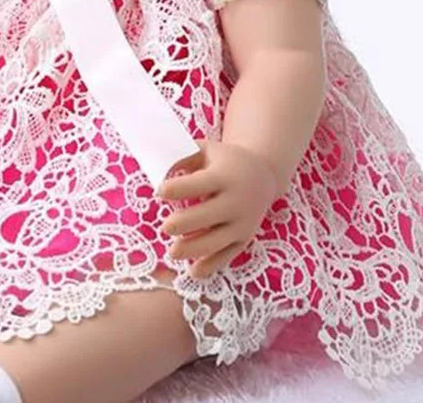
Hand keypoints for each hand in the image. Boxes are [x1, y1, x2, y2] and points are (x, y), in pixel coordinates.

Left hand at [155, 140, 279, 278]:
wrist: (263, 174)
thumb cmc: (225, 160)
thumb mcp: (206, 150)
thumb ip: (183, 158)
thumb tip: (159, 173)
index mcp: (225, 176)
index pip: (200, 184)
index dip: (179, 188)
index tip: (160, 192)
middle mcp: (236, 200)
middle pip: (209, 215)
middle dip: (185, 223)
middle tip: (165, 227)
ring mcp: (242, 222)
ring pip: (217, 240)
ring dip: (194, 248)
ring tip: (172, 252)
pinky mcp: (244, 238)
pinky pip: (228, 255)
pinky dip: (211, 265)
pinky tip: (193, 271)